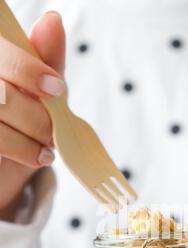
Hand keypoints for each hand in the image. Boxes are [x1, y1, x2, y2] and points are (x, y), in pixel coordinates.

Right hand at [0, 11, 65, 221]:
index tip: (56, 88)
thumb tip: (52, 21)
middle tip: (53, 130)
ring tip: (46, 146)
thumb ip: (47, 59)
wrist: (13, 160)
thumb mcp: (44, 89)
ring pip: (0, 113)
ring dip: (30, 136)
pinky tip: (36, 154)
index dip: (28, 69)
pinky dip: (23, 150)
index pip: (2, 54)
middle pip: (2, 92)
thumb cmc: (27, 119)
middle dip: (36, 115)